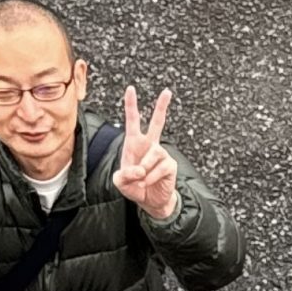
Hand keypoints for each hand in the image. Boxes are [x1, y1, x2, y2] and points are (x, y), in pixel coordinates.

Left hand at [112, 86, 178, 220]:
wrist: (150, 202)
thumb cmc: (134, 188)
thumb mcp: (121, 182)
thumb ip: (124, 175)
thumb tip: (140, 170)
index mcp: (134, 143)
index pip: (133, 121)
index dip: (131, 105)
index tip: (131, 89)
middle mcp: (150, 145)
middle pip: (157, 122)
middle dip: (161, 107)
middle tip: (167, 92)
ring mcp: (161, 154)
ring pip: (153, 154)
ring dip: (145, 169)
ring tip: (141, 179)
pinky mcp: (170, 165)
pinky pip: (160, 168)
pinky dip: (151, 177)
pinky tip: (149, 182)